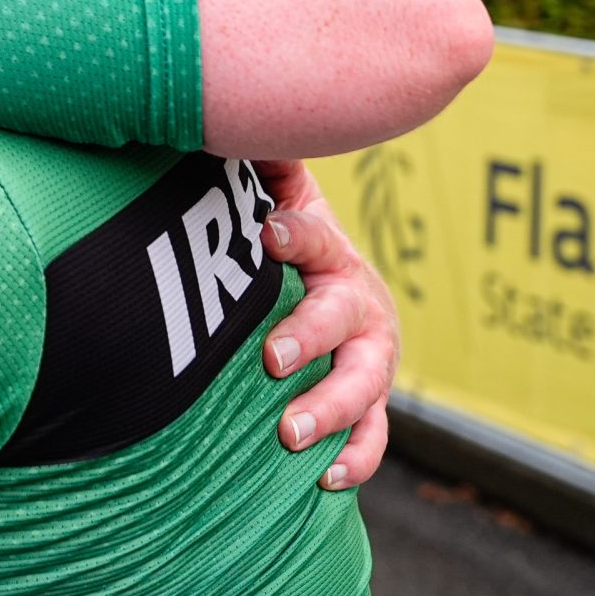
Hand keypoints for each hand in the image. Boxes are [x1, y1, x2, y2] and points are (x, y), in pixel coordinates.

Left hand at [256, 158, 398, 490]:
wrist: (327, 295)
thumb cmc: (280, 248)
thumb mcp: (269, 200)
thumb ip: (253, 170)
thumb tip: (221, 118)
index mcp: (329, 252)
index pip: (313, 235)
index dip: (295, 233)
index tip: (267, 234)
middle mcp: (358, 303)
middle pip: (342, 318)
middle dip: (310, 337)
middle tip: (272, 358)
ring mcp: (369, 358)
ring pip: (364, 383)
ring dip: (331, 408)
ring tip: (291, 431)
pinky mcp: (369, 405)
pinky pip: (373, 436)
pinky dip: (357, 458)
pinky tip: (327, 477)